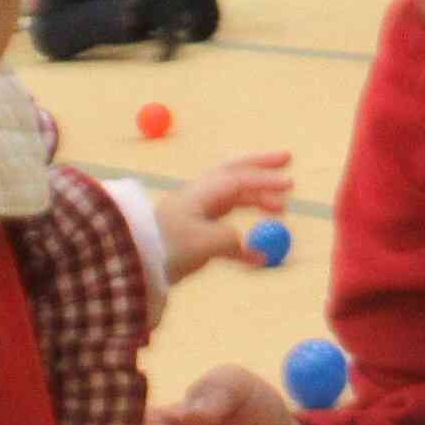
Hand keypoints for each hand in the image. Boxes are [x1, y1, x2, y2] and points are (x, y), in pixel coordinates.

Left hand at [155, 153, 297, 282]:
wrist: (133, 265)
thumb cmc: (166, 249)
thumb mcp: (202, 245)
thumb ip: (229, 241)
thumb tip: (248, 245)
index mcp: (200, 194)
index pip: (238, 179)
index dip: (265, 181)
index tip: (290, 184)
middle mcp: (199, 197)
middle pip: (235, 173)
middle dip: (261, 165)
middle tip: (287, 159)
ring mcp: (196, 214)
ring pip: (233, 199)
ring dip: (257, 201)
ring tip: (281, 209)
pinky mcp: (193, 235)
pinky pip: (225, 229)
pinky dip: (244, 238)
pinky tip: (259, 256)